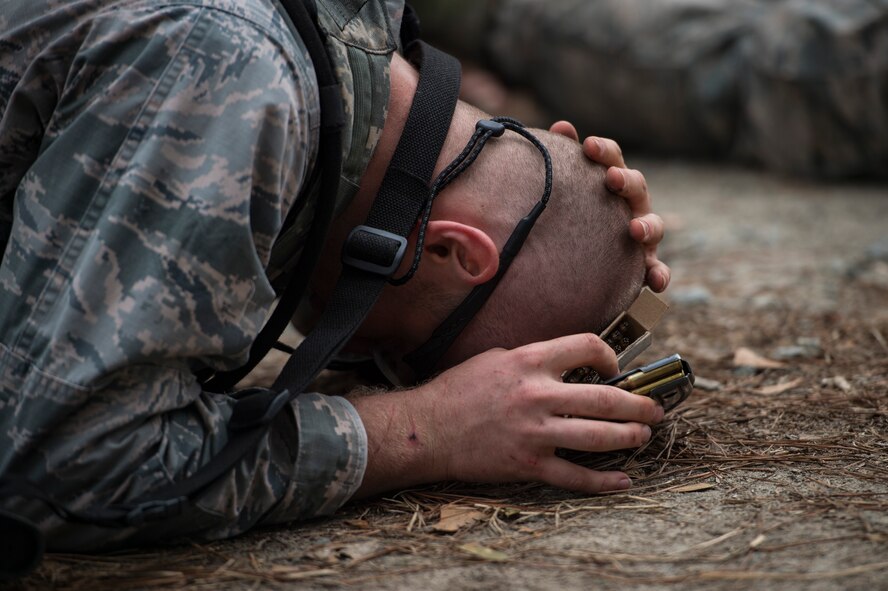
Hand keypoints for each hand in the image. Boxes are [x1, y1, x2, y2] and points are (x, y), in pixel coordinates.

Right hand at [350, 334, 663, 497]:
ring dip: (629, 438)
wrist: (426, 429)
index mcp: (529, 361)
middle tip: (654, 410)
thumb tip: (566, 362)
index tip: (615, 367)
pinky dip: (603, 481)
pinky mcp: (527, 464)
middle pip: (606, 398)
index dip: (609, 356)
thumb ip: (533, 359)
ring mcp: (534, 432)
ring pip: (599, 437)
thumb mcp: (496, 358)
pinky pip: (574, 476)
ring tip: (643, 437)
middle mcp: (537, 395)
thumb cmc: (457, 390)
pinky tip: (622, 480)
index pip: (586, 347)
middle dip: (639, 405)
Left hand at [549, 121, 670, 291]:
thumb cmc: (579, 217)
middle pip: (637, 187)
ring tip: (634, 229)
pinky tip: (656, 282)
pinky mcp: (646, 266)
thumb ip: (567, 160)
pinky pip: (657, 271)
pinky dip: (659, 275)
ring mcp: (643, 236)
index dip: (604, 151)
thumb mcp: (572, 191)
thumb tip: (561, 126)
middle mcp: (633, 206)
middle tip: (612, 178)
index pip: (613, 160)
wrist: (582, 265)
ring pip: (654, 227)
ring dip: (647, 226)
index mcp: (614, 184)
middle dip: (627, 181)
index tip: (587, 145)